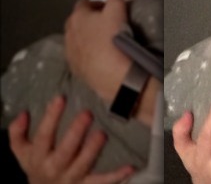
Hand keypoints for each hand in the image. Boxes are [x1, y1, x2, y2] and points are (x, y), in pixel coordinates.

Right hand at [9, 96, 134, 183]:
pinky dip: (116, 176)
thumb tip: (23, 113)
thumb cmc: (37, 164)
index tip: (61, 98)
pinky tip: (129, 167)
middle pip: (64, 151)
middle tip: (87, 114)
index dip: (51, 117)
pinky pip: (102, 181)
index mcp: (38, 156)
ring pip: (83, 165)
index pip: (44, 135)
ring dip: (92, 150)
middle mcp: (54, 168)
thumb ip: (18, 132)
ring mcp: (72, 178)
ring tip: (102, 134)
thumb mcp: (22, 151)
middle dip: (75, 133)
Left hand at [64, 0, 130, 103]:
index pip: (83, 3)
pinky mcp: (75, 67)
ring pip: (77, 39)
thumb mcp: (118, 9)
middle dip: (90, 20)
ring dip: (88, 37)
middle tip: (107, 23)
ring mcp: (71, 51)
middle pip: (77, 21)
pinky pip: (80, 55)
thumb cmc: (114, 37)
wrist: (112, 73)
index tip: (108, 7)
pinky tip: (101, 56)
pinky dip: (88, 52)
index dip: (96, 3)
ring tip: (105, 40)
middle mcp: (69, 33)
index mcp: (78, 16)